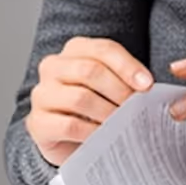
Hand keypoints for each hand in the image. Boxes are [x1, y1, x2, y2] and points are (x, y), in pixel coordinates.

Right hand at [25, 36, 152, 166]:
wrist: (69, 136)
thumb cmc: (97, 102)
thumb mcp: (113, 83)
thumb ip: (126, 79)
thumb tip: (146, 86)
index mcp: (75, 49)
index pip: (104, 50)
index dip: (128, 67)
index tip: (148, 85)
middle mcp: (53, 66)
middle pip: (90, 71)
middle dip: (119, 90)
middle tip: (135, 106)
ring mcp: (42, 94)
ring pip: (79, 98)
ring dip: (107, 112)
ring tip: (122, 122)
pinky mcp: (37, 122)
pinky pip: (68, 125)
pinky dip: (92, 131)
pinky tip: (104, 135)